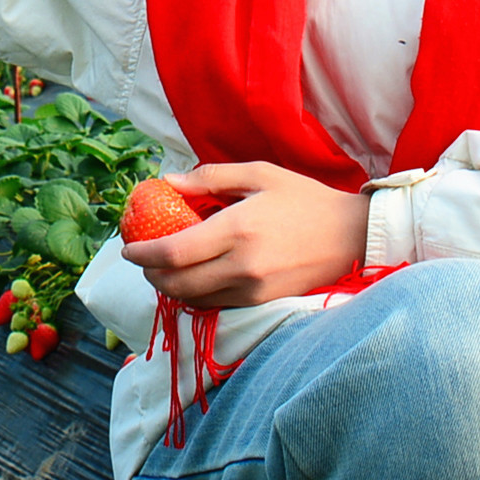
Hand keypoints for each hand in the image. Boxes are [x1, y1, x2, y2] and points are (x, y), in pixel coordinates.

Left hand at [119, 162, 370, 308]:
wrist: (352, 236)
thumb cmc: (304, 199)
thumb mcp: (258, 175)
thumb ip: (211, 178)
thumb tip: (169, 182)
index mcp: (236, 231)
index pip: (173, 253)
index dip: (142, 254)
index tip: (128, 247)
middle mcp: (242, 266)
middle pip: (177, 284)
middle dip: (150, 275)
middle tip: (142, 260)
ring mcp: (253, 290)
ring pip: (195, 300)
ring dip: (171, 288)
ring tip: (164, 269)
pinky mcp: (263, 304)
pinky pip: (217, 305)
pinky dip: (197, 295)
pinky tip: (194, 278)